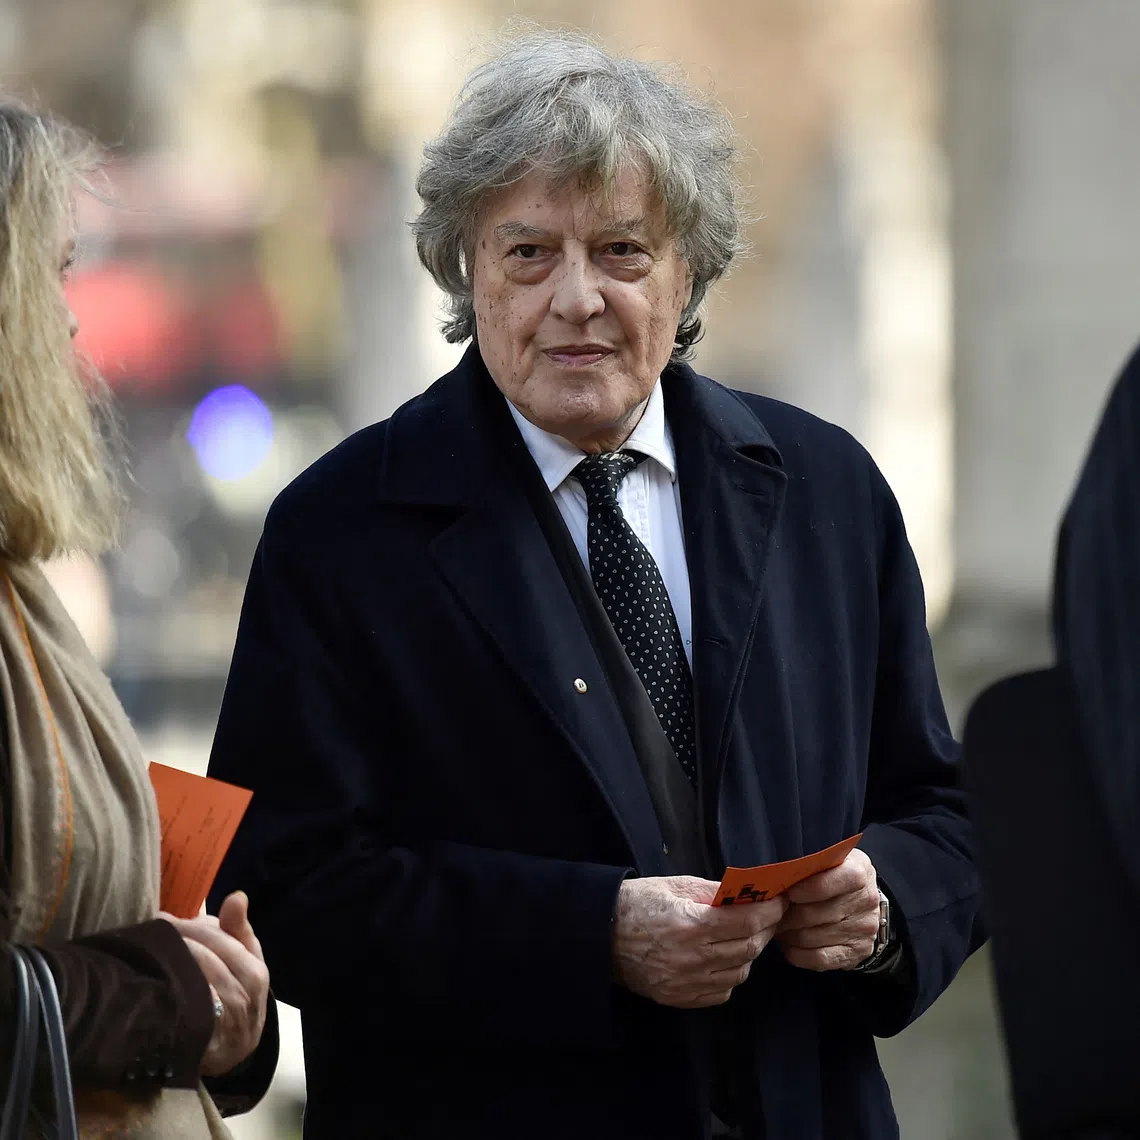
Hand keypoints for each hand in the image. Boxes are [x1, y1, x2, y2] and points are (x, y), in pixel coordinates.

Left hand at [159, 891, 269, 1076]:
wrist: (235, 1051)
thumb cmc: (239, 997)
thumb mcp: (245, 963)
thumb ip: (238, 930)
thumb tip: (237, 895)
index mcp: (257, 970)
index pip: (222, 938)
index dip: (192, 926)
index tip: (166, 918)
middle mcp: (246, 992)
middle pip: (207, 954)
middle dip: (178, 938)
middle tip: (151, 930)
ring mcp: (226, 1016)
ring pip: (194, 976)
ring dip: (169, 959)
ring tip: (148, 950)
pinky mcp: (205, 1036)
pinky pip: (186, 1003)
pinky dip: (169, 988)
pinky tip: (152, 981)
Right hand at [612, 876, 787, 1008]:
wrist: (601, 936)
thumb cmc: (638, 903)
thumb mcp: (674, 885)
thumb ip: (713, 892)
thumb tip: (749, 893)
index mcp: (689, 925)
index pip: (745, 921)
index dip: (769, 911)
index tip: (780, 902)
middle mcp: (691, 958)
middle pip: (748, 948)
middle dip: (765, 929)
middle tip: (770, 917)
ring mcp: (686, 983)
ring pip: (740, 972)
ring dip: (749, 952)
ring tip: (746, 935)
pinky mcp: (680, 999)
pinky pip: (722, 991)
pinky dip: (731, 974)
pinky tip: (725, 957)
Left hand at [776, 849, 880, 971]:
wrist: (862, 901)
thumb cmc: (834, 876)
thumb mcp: (828, 860)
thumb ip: (809, 864)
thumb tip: (776, 877)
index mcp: (859, 870)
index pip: (836, 880)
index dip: (809, 888)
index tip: (788, 892)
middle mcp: (866, 900)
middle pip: (815, 913)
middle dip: (787, 915)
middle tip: (771, 913)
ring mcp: (864, 928)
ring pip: (812, 937)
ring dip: (789, 934)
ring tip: (778, 926)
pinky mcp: (858, 952)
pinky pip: (820, 959)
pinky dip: (798, 954)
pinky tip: (789, 945)